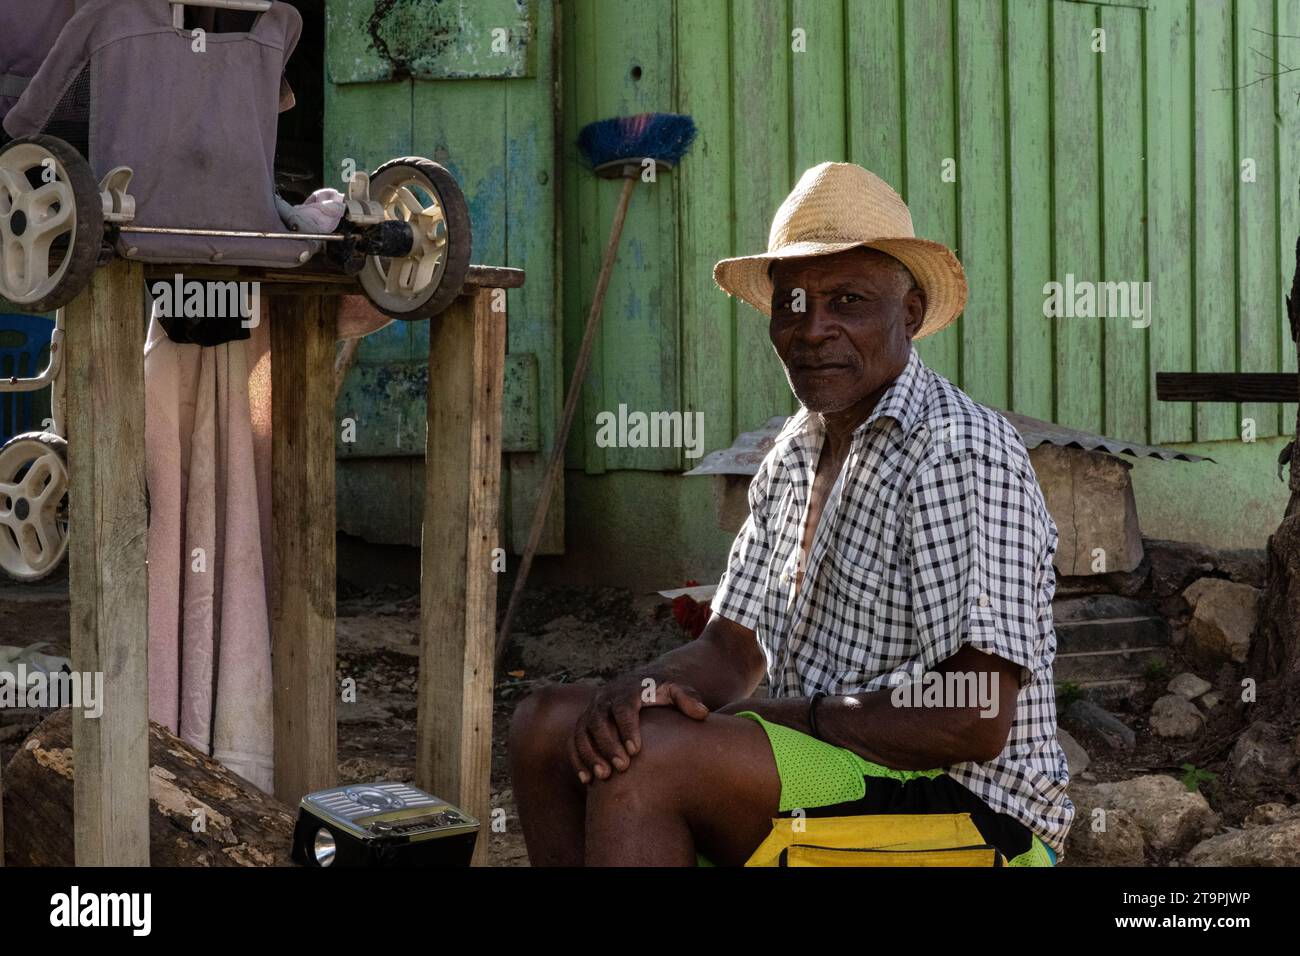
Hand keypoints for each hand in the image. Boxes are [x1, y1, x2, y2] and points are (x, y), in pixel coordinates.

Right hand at [568, 673, 708, 782]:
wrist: (640, 686)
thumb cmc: (662, 693)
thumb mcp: (677, 689)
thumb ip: (688, 699)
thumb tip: (702, 713)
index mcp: (627, 690)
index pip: (622, 707)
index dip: (627, 728)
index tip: (636, 751)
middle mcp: (605, 698)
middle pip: (598, 721)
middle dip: (608, 745)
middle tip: (622, 768)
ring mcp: (591, 711)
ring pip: (582, 732)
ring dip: (589, 754)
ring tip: (603, 776)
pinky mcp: (583, 724)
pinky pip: (573, 741)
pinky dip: (577, 760)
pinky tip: (587, 780)